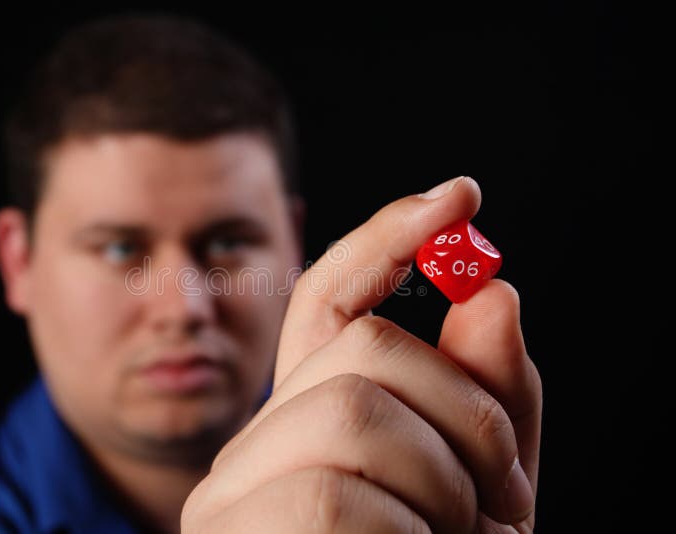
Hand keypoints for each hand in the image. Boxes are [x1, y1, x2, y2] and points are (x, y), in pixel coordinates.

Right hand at [182, 176, 541, 532]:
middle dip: (466, 412)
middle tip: (504, 489)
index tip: (459, 198)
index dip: (388, 239)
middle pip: (363, 346)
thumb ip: (488, 394)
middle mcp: (252, 444)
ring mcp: (229, 492)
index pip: (326, 300)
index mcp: (302, 422)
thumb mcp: (483, 482)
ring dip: (444, 484)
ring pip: (350, 412)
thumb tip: (493, 294)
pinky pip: (334, 499)